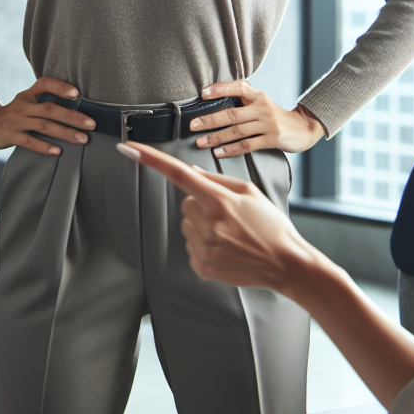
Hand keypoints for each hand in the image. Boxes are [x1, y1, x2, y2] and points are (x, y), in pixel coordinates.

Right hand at [0, 77, 95, 155]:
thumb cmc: (15, 113)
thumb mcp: (27, 102)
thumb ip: (45, 102)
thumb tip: (77, 107)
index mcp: (28, 94)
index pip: (45, 83)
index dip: (60, 87)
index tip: (77, 94)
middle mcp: (23, 105)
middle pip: (50, 109)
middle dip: (72, 117)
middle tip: (91, 124)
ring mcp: (16, 121)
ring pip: (43, 126)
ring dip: (65, 133)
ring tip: (82, 139)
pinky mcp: (10, 135)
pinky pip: (29, 141)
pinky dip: (44, 146)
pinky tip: (58, 152)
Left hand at [116, 140, 311, 289]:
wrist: (285, 263)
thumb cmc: (271, 225)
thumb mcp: (250, 192)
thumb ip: (218, 180)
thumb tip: (192, 173)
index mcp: (219, 199)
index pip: (178, 174)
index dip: (150, 159)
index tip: (128, 147)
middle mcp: (207, 222)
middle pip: (186, 202)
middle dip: (202, 204)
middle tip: (229, 215)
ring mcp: (203, 246)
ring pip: (188, 225)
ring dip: (203, 226)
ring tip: (232, 234)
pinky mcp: (203, 266)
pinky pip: (192, 247)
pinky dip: (205, 246)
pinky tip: (228, 249)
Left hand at [189, 80, 325, 157]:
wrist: (304, 127)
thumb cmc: (276, 116)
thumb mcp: (262, 103)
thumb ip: (244, 103)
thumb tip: (215, 106)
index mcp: (258, 96)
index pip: (238, 87)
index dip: (220, 89)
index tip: (203, 93)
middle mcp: (262, 107)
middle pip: (232, 114)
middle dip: (209, 120)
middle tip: (192, 125)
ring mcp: (267, 124)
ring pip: (237, 131)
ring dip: (216, 137)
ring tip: (201, 142)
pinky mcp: (272, 139)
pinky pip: (247, 145)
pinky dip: (231, 149)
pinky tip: (219, 152)